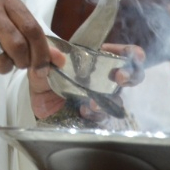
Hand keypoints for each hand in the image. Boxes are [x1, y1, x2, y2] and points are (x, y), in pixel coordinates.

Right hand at [0, 0, 56, 77]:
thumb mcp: (7, 25)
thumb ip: (34, 42)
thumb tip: (60, 61)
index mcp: (5, 0)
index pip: (32, 29)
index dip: (41, 54)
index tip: (41, 69)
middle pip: (17, 45)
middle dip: (20, 63)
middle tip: (14, 63)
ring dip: (1, 68)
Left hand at [30, 43, 144, 120]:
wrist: (36, 106)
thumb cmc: (45, 80)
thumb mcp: (41, 65)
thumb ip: (45, 57)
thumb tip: (56, 55)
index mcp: (95, 60)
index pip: (123, 53)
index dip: (132, 53)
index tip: (132, 54)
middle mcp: (104, 79)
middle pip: (132, 76)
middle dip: (131, 75)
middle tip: (120, 77)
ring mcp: (102, 98)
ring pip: (118, 99)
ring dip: (110, 100)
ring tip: (93, 102)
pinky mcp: (95, 116)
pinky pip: (103, 117)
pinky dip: (95, 114)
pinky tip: (83, 111)